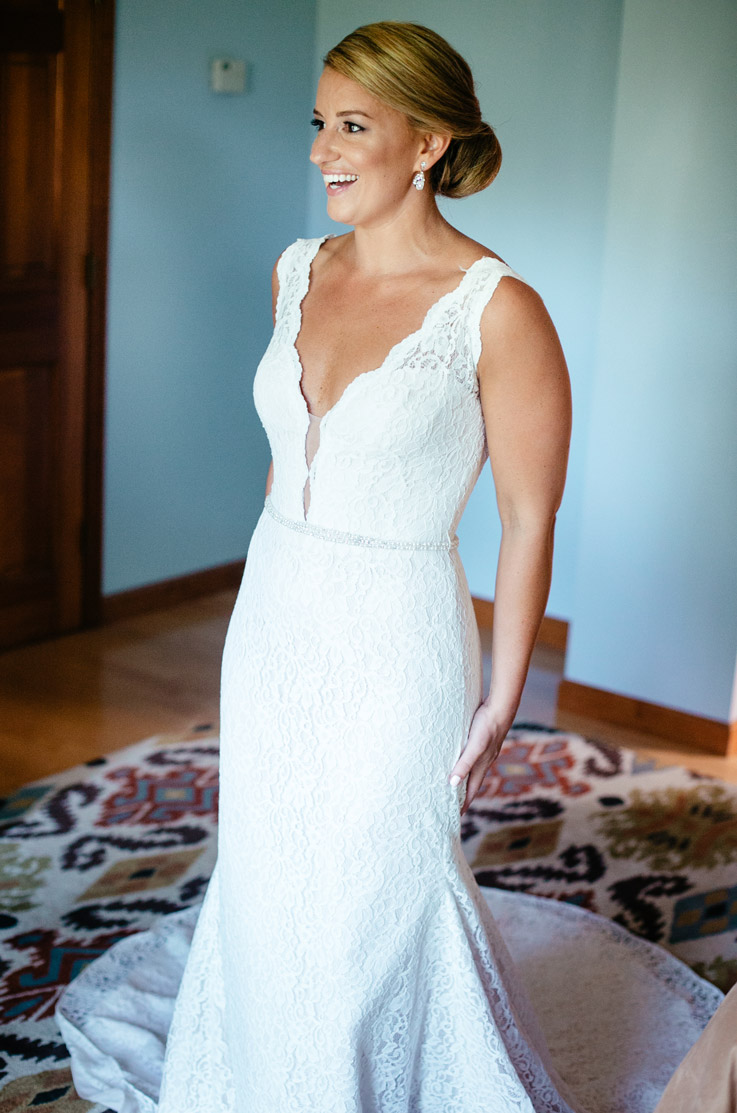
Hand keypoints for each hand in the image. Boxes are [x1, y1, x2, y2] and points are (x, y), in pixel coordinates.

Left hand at [448, 701, 510, 815]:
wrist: (501, 707)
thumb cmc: (488, 726)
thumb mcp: (475, 746)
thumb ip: (465, 764)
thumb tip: (452, 783)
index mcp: (481, 765)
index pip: (471, 790)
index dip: (463, 803)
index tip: (455, 816)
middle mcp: (484, 761)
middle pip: (471, 783)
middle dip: (462, 794)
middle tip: (450, 804)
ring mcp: (484, 751)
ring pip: (472, 770)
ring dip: (463, 778)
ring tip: (453, 785)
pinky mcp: (482, 740)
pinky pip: (472, 757)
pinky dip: (465, 763)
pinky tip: (460, 758)